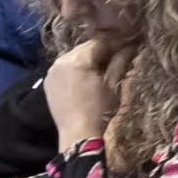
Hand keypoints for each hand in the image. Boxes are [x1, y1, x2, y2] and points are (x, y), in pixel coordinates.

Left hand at [43, 38, 121, 153]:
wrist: (78, 133)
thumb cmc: (100, 110)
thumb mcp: (114, 84)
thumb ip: (120, 62)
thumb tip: (130, 47)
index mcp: (77, 60)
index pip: (99, 43)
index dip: (116, 43)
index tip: (129, 44)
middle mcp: (60, 61)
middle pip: (84, 49)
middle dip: (101, 51)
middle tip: (118, 54)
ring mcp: (51, 71)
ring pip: (73, 57)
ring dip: (87, 59)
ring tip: (103, 66)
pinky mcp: (48, 82)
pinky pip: (63, 68)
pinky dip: (75, 69)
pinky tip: (86, 77)